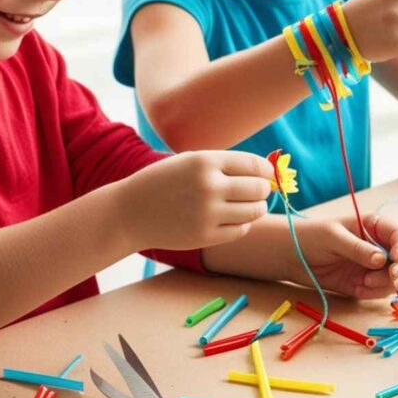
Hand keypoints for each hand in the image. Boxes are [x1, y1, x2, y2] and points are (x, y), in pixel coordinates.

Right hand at [122, 151, 272, 250]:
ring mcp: (207, 213)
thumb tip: (266, 174)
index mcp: (206, 162)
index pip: (255, 166)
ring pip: (254, 212)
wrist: (130, 212)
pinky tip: (233, 218)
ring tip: (251, 205)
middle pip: (258, 189)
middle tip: (259, 191)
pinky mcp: (205, 236)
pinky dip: (243, 224)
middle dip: (263, 189)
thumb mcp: (191, 161)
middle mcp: (209, 187)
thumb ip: (225, 165)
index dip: (267, 171)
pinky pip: (240, 230)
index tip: (267, 175)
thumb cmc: (165, 182)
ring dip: (257, 208)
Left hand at [293, 214, 397, 297]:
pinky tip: (360, 289)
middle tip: (392, 278)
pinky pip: (379, 292)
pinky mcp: (363, 284)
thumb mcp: (333, 238)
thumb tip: (382, 259)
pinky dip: (375, 293)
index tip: (396, 258)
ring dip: (387, 284)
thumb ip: (357, 248)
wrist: (291, 256)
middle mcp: (378, 247)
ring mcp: (372, 267)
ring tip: (366, 283)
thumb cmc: (310, 237)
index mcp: (373, 227)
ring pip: (396, 278)